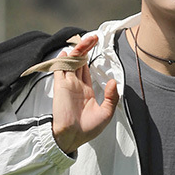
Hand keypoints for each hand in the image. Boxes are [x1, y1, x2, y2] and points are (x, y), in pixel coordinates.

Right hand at [51, 35, 118, 153]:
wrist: (72, 137)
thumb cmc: (88, 129)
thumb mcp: (106, 113)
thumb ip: (111, 97)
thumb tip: (113, 81)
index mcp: (85, 91)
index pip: (86, 69)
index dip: (89, 58)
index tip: (95, 46)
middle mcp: (75, 85)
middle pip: (79, 62)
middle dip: (86, 49)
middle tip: (94, 37)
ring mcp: (67, 84)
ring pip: (71, 62)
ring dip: (78, 50)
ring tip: (87, 39)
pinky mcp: (60, 86)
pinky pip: (60, 68)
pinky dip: (63, 59)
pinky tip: (68, 51)